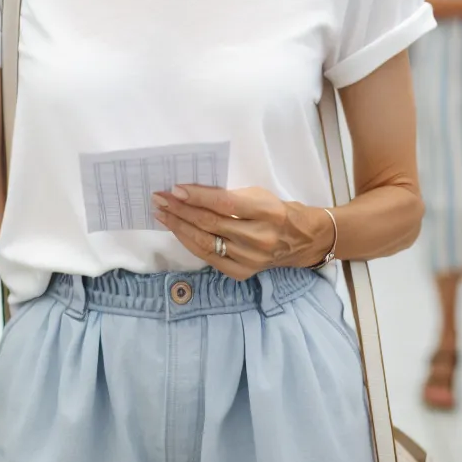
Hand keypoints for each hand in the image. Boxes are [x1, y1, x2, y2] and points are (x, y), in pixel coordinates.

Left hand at [151, 185, 333, 279]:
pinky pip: (209, 257)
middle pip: (211, 224)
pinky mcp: (243, 273)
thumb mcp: (259, 195)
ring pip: (205, 242)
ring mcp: (250, 259)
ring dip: (179, 226)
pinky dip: (190, 242)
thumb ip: (230, 197)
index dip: (198, 197)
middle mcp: (259, 238)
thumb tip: (192, 193)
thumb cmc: (277, 211)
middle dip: (181, 210)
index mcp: (267, 212)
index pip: (225, 204)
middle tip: (160, 199)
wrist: (302, 240)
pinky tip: (178, 230)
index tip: (175, 188)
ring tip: (162, 213)